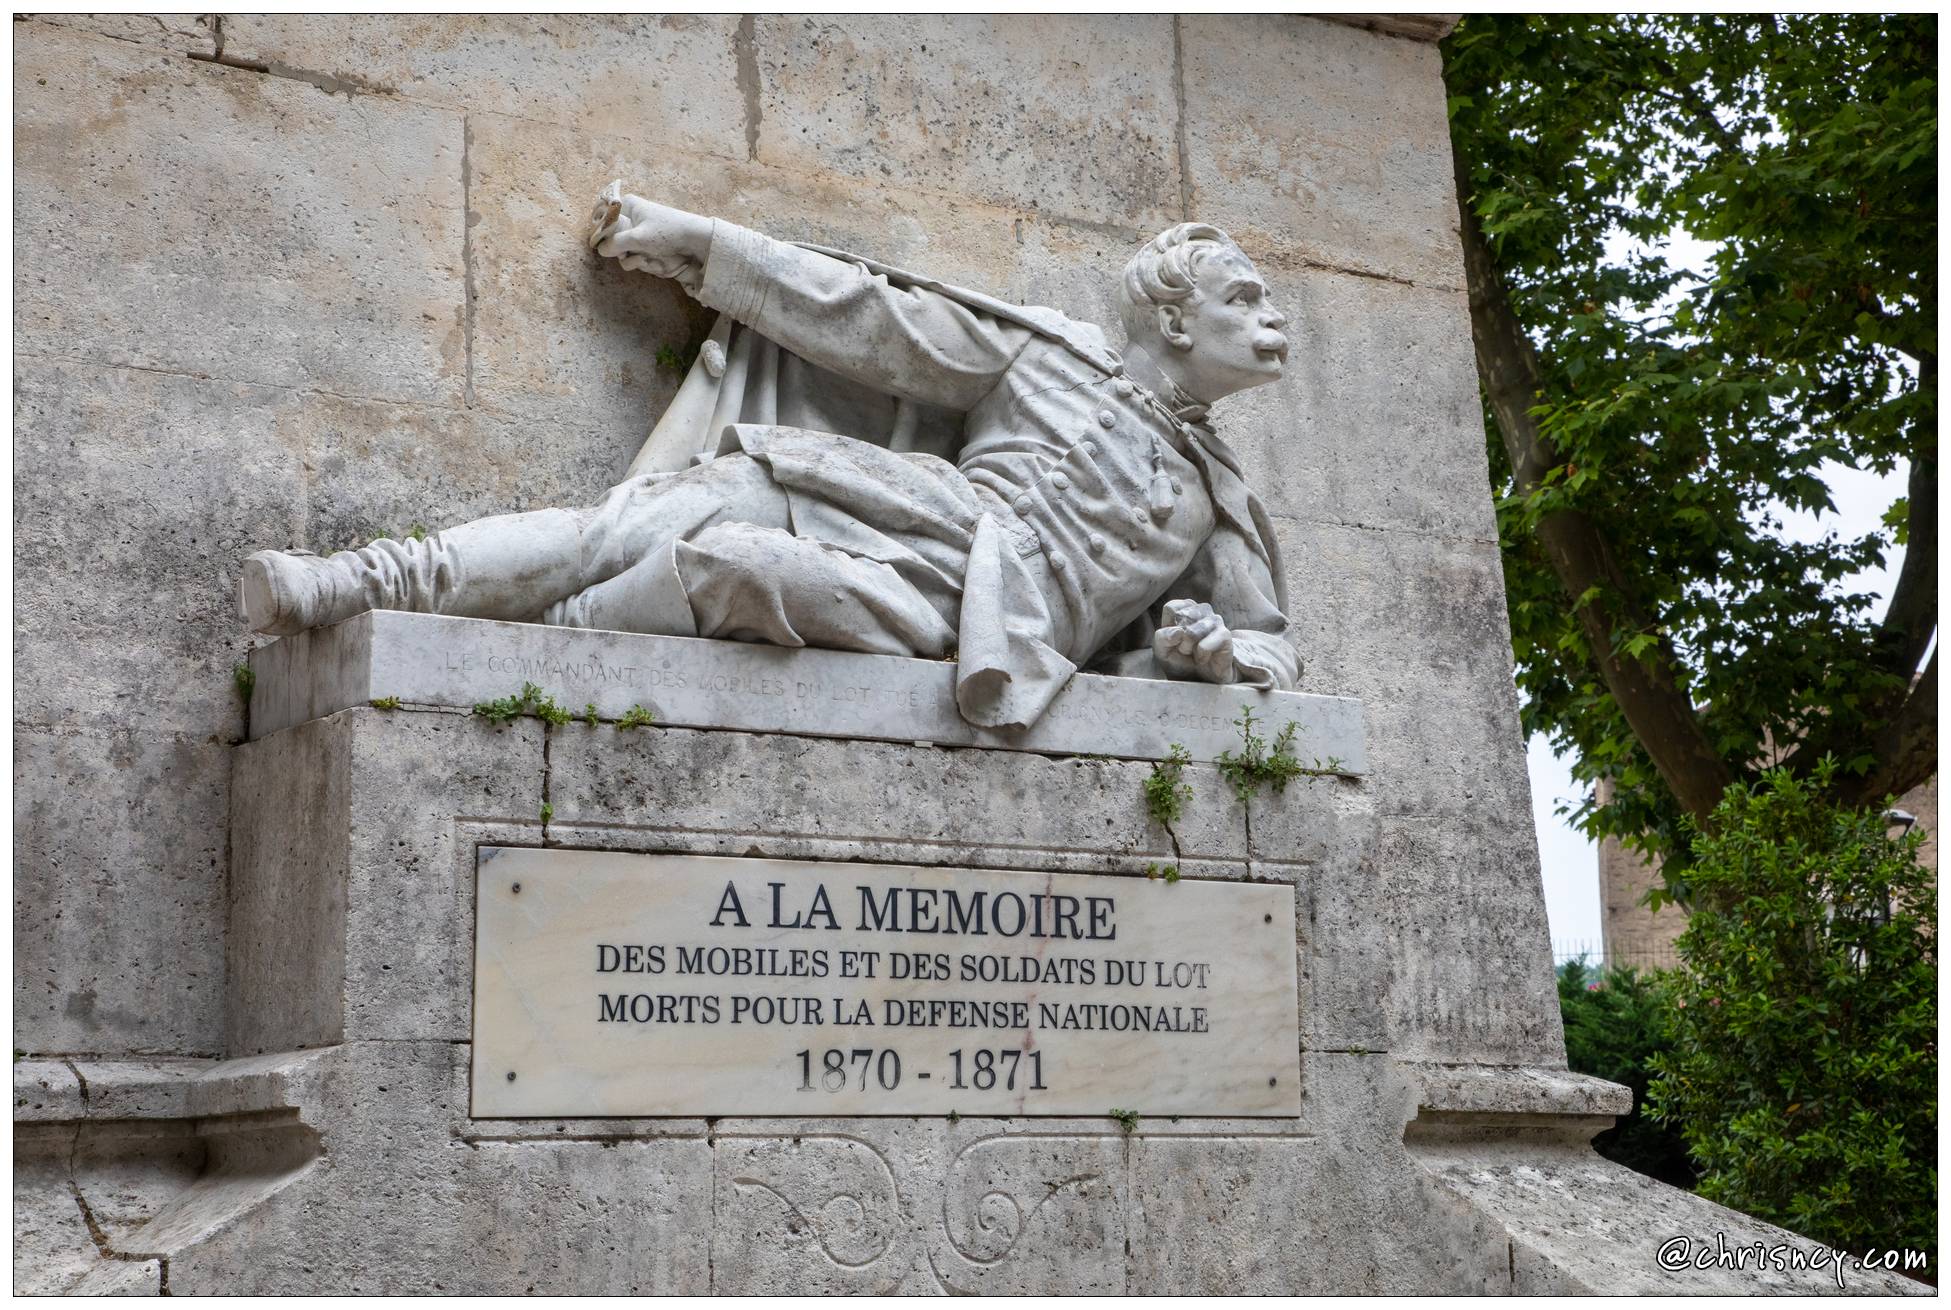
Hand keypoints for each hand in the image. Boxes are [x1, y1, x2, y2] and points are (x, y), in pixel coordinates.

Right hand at [588, 181, 710, 292]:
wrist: (696, 241)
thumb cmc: (668, 232)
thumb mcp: (638, 237)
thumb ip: (616, 243)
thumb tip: (600, 250)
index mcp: (627, 205)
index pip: (603, 219)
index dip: (603, 234)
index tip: (607, 245)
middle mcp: (631, 218)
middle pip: (612, 240)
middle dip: (624, 252)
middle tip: (637, 253)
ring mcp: (638, 234)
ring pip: (624, 253)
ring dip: (637, 260)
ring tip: (651, 259)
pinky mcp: (646, 247)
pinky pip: (637, 258)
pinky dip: (646, 263)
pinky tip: (658, 262)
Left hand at [1152, 599, 1235, 682]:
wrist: (1200, 679)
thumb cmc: (1180, 659)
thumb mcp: (1162, 650)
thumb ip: (1162, 638)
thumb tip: (1178, 632)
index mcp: (1186, 608)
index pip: (1172, 607)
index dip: (1168, 627)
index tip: (1174, 639)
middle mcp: (1202, 610)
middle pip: (1182, 619)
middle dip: (1179, 640)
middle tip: (1185, 649)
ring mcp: (1215, 621)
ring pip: (1192, 632)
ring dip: (1188, 649)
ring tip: (1194, 654)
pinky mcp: (1225, 635)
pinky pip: (1204, 646)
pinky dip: (1200, 656)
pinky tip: (1204, 659)